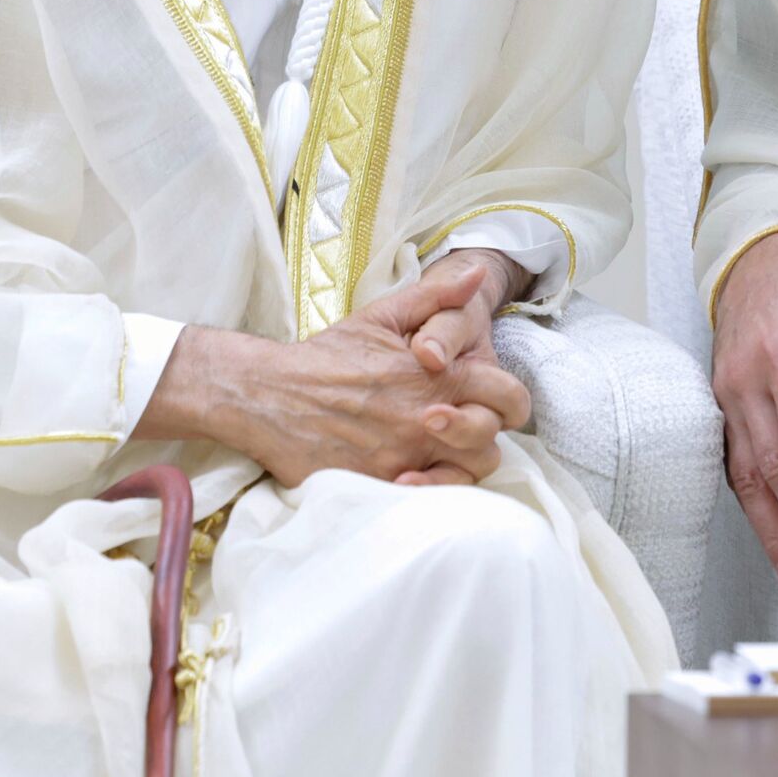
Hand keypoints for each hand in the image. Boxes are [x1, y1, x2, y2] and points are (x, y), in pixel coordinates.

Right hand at [148, 272, 532, 487]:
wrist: (269, 395)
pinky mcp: (380, 485)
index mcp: (436, 375)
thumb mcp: (383, 315)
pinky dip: (428, 489)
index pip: (508, 396)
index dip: (508, 401)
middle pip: (492, 443)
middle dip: (483, 435)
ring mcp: (404, 457)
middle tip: (459, 427)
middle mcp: (426, 419)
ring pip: (466, 477)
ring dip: (459, 465)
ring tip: (437, 452)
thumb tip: (475, 276)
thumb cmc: (328, 355)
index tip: (490, 401)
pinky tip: (414, 473)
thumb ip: (436, 296)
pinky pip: (427, 500)